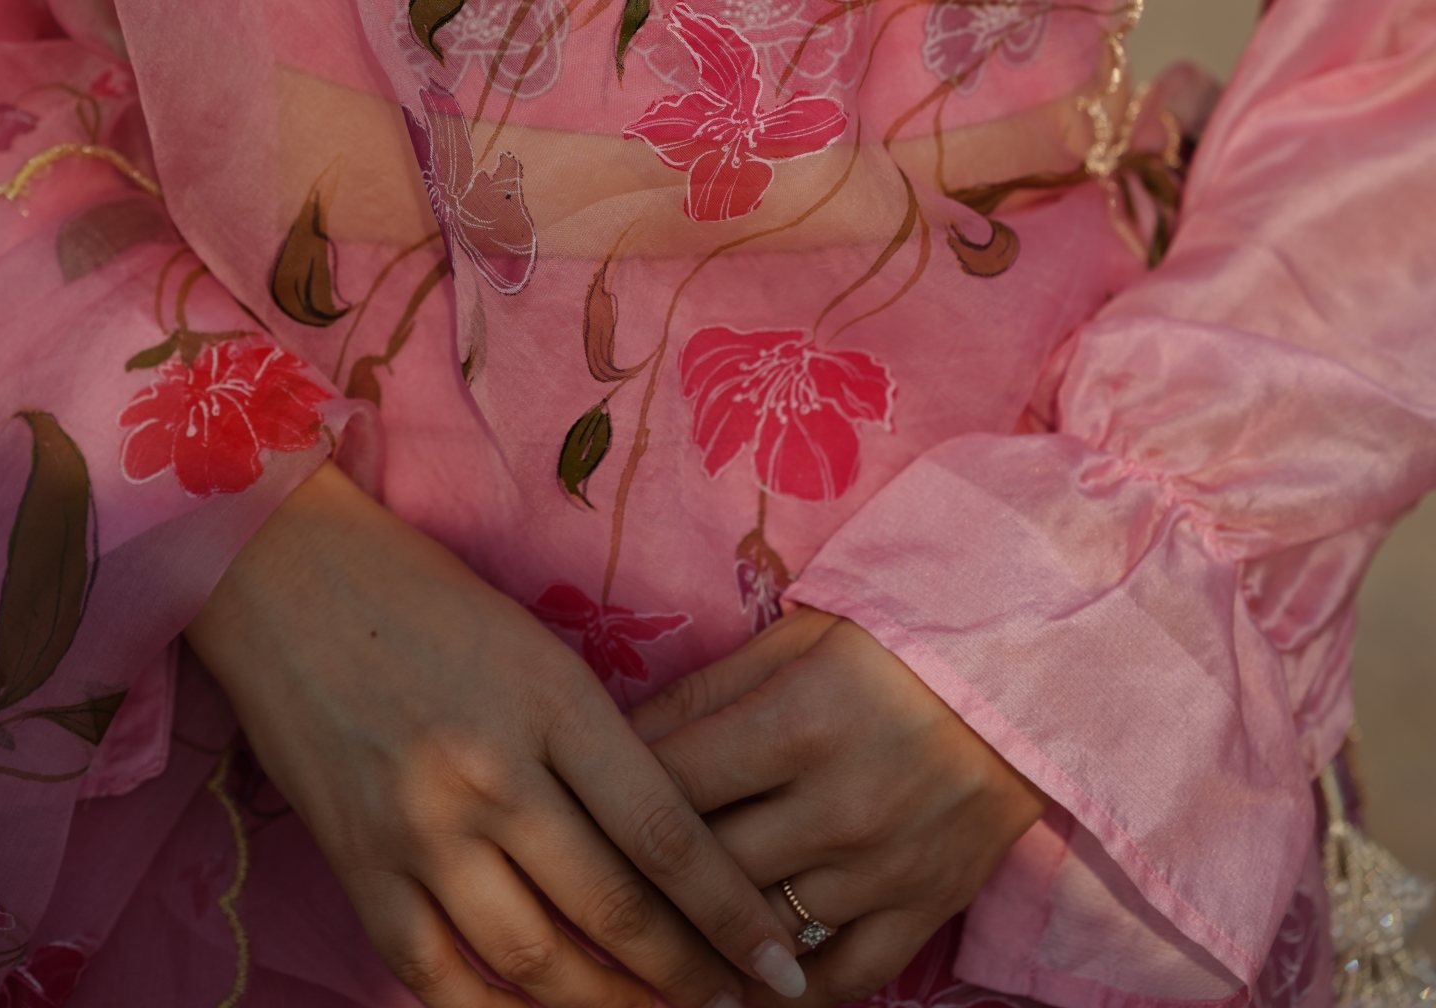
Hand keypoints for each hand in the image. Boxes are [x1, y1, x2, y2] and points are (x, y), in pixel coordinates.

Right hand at [186, 461, 809, 1007]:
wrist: (285, 577)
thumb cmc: (427, 598)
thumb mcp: (537, 649)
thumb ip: (597, 744)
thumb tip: (668, 852)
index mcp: (551, 701)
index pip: (665, 834)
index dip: (731, 915)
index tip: (780, 962)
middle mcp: (489, 773)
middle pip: (613, 912)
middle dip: (690, 976)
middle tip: (742, 1005)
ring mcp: (417, 830)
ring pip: (537, 962)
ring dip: (612, 1007)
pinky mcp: (357, 870)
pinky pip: (440, 978)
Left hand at [631, 607, 1047, 1005]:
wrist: (1030, 670)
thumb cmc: (901, 637)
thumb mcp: (801, 633)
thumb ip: (711, 686)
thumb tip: (619, 730)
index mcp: (798, 722)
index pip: (673, 780)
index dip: (613, 796)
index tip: (576, 806)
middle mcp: (838, 805)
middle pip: (706, 865)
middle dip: (645, 874)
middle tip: (595, 882)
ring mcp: (884, 866)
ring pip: (763, 926)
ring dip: (703, 936)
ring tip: (650, 940)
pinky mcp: (927, 905)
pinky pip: (847, 974)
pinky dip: (792, 989)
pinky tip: (746, 985)